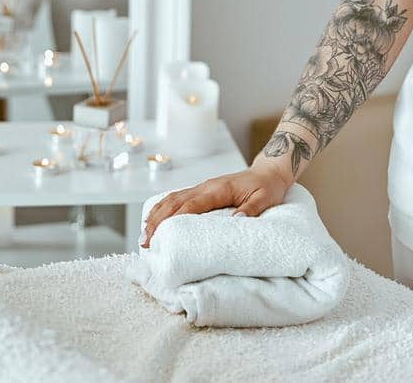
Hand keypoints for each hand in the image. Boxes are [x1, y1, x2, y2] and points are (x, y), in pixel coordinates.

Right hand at [139, 159, 292, 247]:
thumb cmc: (267, 187)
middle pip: (175, 202)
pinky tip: (153, 220)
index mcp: (219, 188)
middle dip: (157, 221)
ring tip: (143, 235)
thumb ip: (252, 209)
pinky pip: (177, 198)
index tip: (162, 233)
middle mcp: (206, 186)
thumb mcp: (266, 198)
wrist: (268, 171)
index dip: (175, 218)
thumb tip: (236, 220)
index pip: (192, 203)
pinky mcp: (202, 191)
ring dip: (156, 216)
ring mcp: (202, 187)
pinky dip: (162, 209)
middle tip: (145, 242)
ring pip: (172, 199)